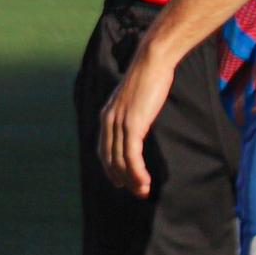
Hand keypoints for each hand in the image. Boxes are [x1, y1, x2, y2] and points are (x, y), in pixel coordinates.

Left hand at [98, 43, 174, 196]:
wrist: (152, 62)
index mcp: (106, 116)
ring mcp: (119, 123)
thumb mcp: (134, 99)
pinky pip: (132, 155)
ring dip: (132, 180)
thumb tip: (138, 125)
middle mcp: (108, 121)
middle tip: (138, 192)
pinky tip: (145, 181)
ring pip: (121, 161)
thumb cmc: (148, 78)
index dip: (111, 170)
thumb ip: (132, 114)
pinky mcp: (132, 124)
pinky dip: (137, 172)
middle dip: (123, 179)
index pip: (104, 151)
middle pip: (111, 160)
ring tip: (144, 191)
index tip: (123, 183)